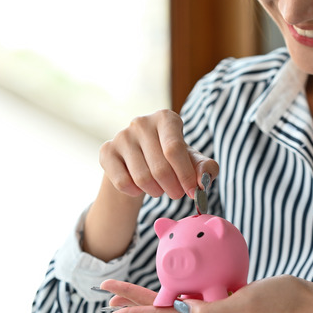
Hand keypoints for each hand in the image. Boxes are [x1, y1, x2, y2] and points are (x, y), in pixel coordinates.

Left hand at [98, 275, 312, 312]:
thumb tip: (184, 307)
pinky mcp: (226, 302)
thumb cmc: (280, 301)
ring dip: (149, 297)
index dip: (135, 311)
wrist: (306, 304)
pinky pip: (193, 295)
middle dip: (134, 302)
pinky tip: (173, 281)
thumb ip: (214, 309)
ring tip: (127, 293)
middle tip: (107, 294)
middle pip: (162, 311)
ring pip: (173, 304)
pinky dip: (176, 288)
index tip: (110, 308)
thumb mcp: (247, 302)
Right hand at [99, 109, 218, 199]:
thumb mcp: (193, 160)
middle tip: (176, 194)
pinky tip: (140, 188)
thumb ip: (206, 168)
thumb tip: (202, 182)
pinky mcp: (107, 151)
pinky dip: (135, 192)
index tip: (193, 192)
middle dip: (173, 188)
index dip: (185, 175)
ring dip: (155, 191)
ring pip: (141, 177)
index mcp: (166, 118)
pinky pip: (122, 182)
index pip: (175, 149)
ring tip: (160, 189)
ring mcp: (122, 136)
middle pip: (160, 167)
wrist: (140, 158)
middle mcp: (141, 122)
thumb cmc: (172, 157)